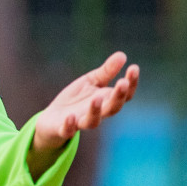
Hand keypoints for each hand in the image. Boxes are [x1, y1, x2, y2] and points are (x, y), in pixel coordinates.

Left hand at [28, 52, 139, 177]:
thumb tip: (122, 55)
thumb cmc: (77, 99)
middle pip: (112, 108)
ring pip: (92, 121)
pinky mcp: (64, 129)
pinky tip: (70, 117)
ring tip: (96, 99)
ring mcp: (81, 122)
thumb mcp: (91, 81)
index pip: (124, 94)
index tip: (134, 68)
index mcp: (106, 100)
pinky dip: (70, 125)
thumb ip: (106, 71)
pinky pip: (68, 130)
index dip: (131, 83)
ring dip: (95, 111)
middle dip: (118, 96)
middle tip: (123, 82)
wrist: (53, 119)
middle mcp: (97, 113)